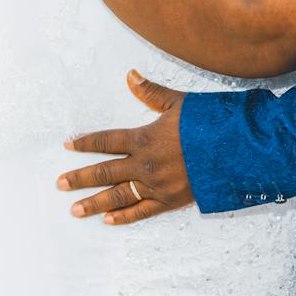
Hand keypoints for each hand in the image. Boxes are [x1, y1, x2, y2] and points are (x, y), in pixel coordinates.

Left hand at [57, 71, 193, 225]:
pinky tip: (109, 221)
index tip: (68, 146)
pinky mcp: (170, 200)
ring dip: (94, 203)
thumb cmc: (208, 123)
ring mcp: (156, 185)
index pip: (106, 141)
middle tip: (60, 184)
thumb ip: (151, 92)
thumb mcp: (179, 103)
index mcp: (144, 138)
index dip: (85, 143)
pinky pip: (142, 211)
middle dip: (80, 179)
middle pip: (105, 172)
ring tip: (75, 210)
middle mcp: (145, 164)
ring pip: (118, 196)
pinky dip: (125, 217)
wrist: (235, 151)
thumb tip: (130, 75)